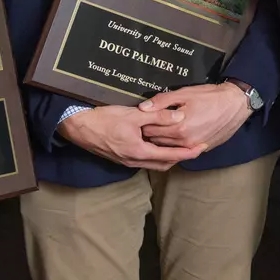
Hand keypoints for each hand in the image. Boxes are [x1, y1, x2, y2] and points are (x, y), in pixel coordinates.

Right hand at [58, 104, 203, 170]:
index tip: (202, 148)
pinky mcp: (120, 157)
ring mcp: (126, 161)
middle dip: (180, 157)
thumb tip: (180, 117)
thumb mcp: (134, 115)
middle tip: (194, 148)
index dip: (188, 153)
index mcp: (139, 152)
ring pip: (154, 163)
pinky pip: (144, 160)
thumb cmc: (104, 119)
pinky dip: (156, 154)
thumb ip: (158, 116)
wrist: (77, 126)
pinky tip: (159, 144)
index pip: (171, 156)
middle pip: (164, 164)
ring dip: (168, 156)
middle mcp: (134, 161)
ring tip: (180, 146)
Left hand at [139, 82, 252, 152]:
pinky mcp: (202, 149)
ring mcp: (194, 147)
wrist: (235, 104)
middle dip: (150, 132)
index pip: (150, 129)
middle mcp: (185, 142)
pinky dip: (174, 145)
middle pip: (157, 141)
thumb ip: (162, 101)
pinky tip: (174, 136)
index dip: (144, 122)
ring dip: (161, 140)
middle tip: (147, 123)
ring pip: (168, 148)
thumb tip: (142, 108)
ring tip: (160, 128)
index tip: (141, 117)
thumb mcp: (185, 93)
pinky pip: (181, 151)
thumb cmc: (210, 96)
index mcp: (179, 128)